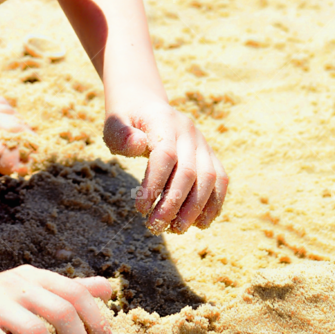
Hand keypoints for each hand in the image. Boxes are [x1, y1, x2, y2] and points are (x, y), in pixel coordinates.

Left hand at [103, 96, 227, 232]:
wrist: (145, 104)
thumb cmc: (126, 119)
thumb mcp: (114, 123)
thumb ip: (122, 135)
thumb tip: (138, 144)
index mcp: (164, 121)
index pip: (165, 156)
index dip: (154, 185)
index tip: (140, 208)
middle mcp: (188, 131)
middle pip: (189, 172)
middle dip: (173, 205)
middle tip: (155, 227)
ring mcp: (202, 143)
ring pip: (209, 179)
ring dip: (195, 209)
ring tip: (176, 229)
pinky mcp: (209, 154)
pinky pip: (220, 180)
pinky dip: (213, 204)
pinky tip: (198, 223)